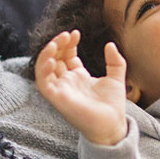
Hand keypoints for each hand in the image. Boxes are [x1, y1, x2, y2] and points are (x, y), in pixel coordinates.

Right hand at [33, 31, 128, 145]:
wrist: (113, 125)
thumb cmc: (113, 105)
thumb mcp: (116, 78)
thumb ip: (114, 61)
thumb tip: (110, 44)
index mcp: (78, 77)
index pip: (66, 56)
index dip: (68, 43)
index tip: (76, 33)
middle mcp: (67, 82)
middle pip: (55, 59)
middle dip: (58, 44)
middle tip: (67, 35)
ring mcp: (61, 90)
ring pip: (44, 69)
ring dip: (47, 54)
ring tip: (57, 42)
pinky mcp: (57, 99)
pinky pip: (43, 84)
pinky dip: (43, 71)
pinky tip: (51, 59)